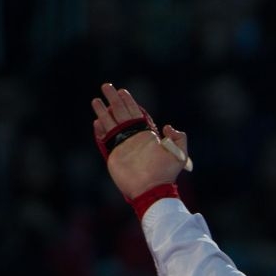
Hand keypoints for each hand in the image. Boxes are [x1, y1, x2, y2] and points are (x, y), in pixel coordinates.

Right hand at [90, 82, 189, 201]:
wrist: (152, 189)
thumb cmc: (165, 173)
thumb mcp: (180, 154)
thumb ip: (178, 138)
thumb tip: (167, 126)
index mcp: (147, 134)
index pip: (136, 113)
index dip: (129, 101)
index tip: (123, 91)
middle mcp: (133, 137)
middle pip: (121, 113)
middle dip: (114, 99)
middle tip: (106, 86)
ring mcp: (122, 145)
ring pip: (111, 123)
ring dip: (103, 111)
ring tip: (96, 100)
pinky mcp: (113, 154)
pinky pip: (105, 139)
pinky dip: (101, 130)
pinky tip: (97, 121)